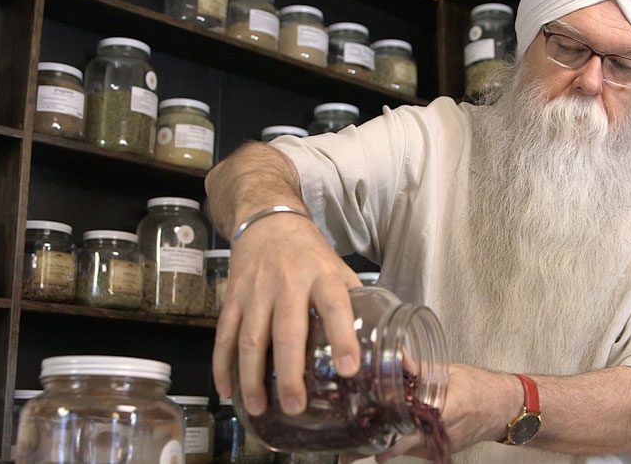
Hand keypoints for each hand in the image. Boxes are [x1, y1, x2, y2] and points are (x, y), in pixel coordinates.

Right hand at [212, 212, 362, 415]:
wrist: (268, 221)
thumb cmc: (312, 256)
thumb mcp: (344, 274)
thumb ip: (369, 315)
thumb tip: (408, 363)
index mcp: (323, 277)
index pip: (336, 306)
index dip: (343, 337)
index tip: (349, 368)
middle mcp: (288, 283)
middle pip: (287, 331)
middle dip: (289, 372)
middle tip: (295, 406)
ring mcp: (256, 291)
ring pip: (251, 338)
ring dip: (252, 377)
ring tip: (259, 408)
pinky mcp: (233, 297)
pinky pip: (224, 334)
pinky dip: (222, 364)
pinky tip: (226, 390)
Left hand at [371, 364, 518, 461]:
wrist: (505, 408)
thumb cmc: (482, 387)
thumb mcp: (450, 372)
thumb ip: (420, 371)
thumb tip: (395, 360)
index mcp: (446, 410)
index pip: (412, 426)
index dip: (389, 431)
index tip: (367, 436)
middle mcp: (442, 433)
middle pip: (404, 443)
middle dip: (379, 445)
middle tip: (353, 447)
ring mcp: (442, 445)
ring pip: (408, 449)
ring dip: (388, 445)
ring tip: (361, 443)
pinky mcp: (441, 449)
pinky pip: (417, 448)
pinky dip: (402, 444)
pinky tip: (388, 437)